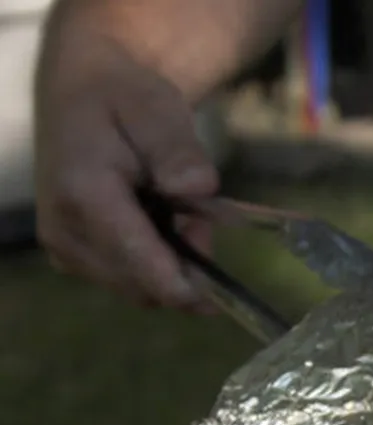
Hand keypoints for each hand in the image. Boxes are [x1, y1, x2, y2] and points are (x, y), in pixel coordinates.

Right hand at [34, 34, 218, 309]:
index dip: (184, 286)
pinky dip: (155, 263)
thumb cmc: (123, 99)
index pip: (139, 263)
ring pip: (137, 289)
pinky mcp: (71, 256)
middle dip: (185, 268)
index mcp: (84, 194)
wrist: (81, 94)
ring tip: (181, 214)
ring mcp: (63, 248)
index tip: (222, 296)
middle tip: (202, 219)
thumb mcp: (158, 109)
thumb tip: (197, 187)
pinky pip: (127, 281)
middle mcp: (64, 231)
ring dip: (172, 266)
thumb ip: (178, 152)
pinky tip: (162, 224)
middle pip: (142, 286)